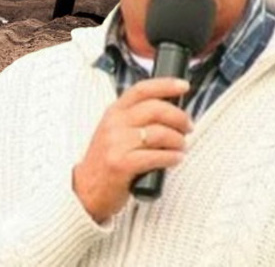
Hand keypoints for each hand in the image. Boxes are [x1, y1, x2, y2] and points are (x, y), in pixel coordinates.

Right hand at [73, 78, 191, 223]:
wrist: (86, 189)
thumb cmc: (107, 159)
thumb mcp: (115, 131)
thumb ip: (136, 119)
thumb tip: (172, 111)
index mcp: (114, 112)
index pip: (141, 90)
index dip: (165, 85)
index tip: (183, 86)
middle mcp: (114, 124)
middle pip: (155, 109)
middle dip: (179, 117)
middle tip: (188, 127)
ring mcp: (116, 143)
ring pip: (160, 133)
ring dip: (178, 141)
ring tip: (181, 147)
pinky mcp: (122, 164)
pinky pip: (157, 156)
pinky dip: (172, 157)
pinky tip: (175, 159)